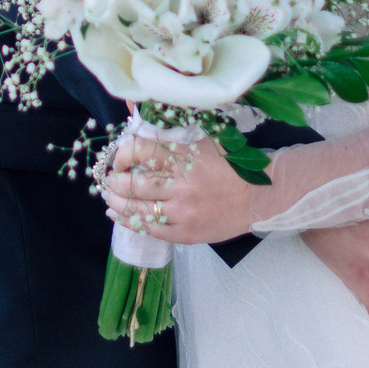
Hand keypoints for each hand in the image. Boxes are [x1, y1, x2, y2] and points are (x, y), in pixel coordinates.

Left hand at [100, 131, 261, 246]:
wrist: (259, 197)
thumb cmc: (230, 167)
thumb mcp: (204, 143)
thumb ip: (173, 140)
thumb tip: (138, 134)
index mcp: (185, 159)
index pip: (140, 152)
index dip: (122, 155)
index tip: (118, 159)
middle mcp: (181, 186)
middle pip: (132, 184)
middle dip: (114, 182)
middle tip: (109, 179)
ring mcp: (182, 212)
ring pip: (136, 209)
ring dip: (116, 202)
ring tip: (109, 196)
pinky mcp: (185, 233)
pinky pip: (149, 229)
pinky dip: (128, 221)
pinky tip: (117, 214)